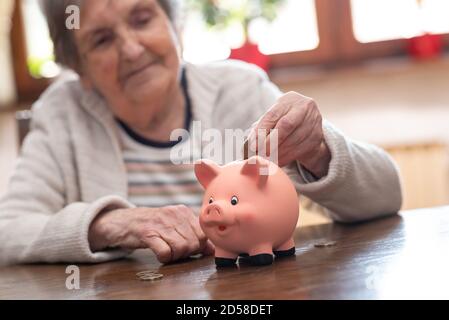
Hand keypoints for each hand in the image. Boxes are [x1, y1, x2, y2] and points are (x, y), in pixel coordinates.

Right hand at [88, 205, 214, 262]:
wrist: (124, 221)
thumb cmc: (153, 225)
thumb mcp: (175, 225)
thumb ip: (193, 235)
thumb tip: (212, 249)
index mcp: (183, 211)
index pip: (203, 234)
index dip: (198, 246)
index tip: (189, 248)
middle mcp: (174, 215)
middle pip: (194, 243)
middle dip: (187, 253)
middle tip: (175, 251)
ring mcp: (160, 223)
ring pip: (182, 248)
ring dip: (175, 257)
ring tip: (167, 252)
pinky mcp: (147, 233)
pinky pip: (165, 252)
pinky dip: (164, 257)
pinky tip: (159, 253)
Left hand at [248, 91, 330, 177]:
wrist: (307, 125)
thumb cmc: (283, 120)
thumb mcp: (274, 118)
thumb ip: (262, 127)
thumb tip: (251, 143)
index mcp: (289, 99)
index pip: (273, 114)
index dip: (262, 130)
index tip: (253, 144)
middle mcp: (304, 107)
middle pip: (286, 125)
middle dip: (272, 141)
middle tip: (261, 153)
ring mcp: (314, 121)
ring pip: (294, 140)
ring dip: (278, 152)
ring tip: (267, 159)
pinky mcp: (317, 136)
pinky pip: (300, 150)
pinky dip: (286, 157)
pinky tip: (278, 162)